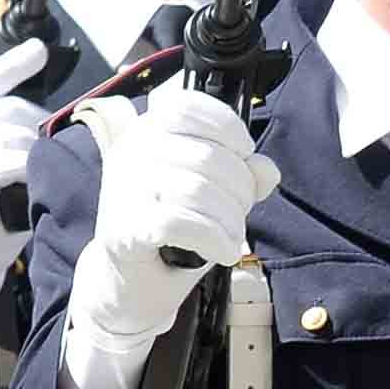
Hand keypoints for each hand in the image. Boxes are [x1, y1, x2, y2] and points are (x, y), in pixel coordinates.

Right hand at [0, 36, 55, 316]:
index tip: (38, 51)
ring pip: (17, 134)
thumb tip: (54, 124)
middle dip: (39, 129)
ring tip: (37, 180)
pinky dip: (30, 172)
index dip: (14, 65)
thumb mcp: (0, 170)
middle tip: (48, 159)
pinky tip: (30, 187)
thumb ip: (13, 141)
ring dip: (36, 155)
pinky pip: (14, 159)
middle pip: (12, 108)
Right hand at [68, 82, 275, 349]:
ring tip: (232, 238)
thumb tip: (265, 169)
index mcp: (146, 132)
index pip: (187, 107)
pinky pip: (184, 224)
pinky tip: (223, 253)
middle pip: (207, 157)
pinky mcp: (125, 228)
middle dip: (240, 190)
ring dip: (231, 221)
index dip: (226, 128)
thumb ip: (241, 174)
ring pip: (199, 191)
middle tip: (239, 216)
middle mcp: (130, 154)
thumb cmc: (173, 230)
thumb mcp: (212, 193)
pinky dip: (215, 240)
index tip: (243, 154)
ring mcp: (123, 190)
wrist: (129, 282)